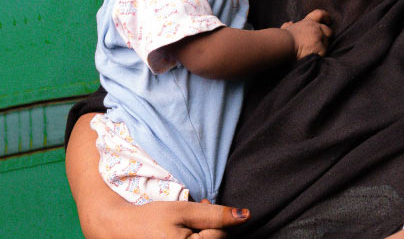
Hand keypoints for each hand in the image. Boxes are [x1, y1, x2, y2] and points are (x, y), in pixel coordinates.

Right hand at [115, 200, 249, 238]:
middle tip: (190, 217)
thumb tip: (246, 216)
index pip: (221, 236)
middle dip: (207, 229)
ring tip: (183, 227)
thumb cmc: (150, 219)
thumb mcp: (183, 211)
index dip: (213, 220)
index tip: (199, 207)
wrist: (118, 229)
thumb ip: (216, 215)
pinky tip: (179, 235)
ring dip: (200, 235)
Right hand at [281, 8, 332, 58]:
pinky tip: (312, 56)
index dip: (326, 17)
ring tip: (312, 52)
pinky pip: (324, 53)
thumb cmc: (282, 38)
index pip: (320, 14)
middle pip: (329, 31)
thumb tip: (290, 23)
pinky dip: (319, 56)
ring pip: (326, 44)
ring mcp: (320, 37)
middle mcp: (316, 28)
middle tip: (320, 44)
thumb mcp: (286, 29)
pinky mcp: (321, 47)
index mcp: (308, 22)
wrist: (284, 45)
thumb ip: (288, 25)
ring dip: (321, 48)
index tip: (329, 21)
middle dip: (326, 37)